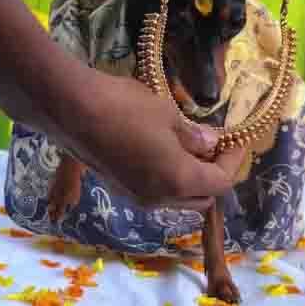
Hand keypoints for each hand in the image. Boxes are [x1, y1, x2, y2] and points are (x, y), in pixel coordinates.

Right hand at [50, 73, 244, 209]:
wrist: (69, 109)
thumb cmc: (125, 107)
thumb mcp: (169, 115)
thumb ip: (194, 136)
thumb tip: (211, 144)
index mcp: (178, 181)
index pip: (220, 183)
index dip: (232, 162)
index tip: (235, 140)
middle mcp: (159, 199)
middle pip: (201, 198)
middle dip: (213, 175)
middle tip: (214, 145)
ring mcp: (136, 197)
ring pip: (176, 198)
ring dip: (189, 179)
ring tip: (190, 146)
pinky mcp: (118, 189)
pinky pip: (154, 192)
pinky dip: (168, 178)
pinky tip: (164, 150)